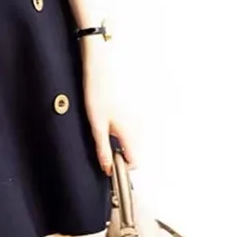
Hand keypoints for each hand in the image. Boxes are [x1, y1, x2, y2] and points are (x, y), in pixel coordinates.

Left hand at [81, 39, 136, 176]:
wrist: (101, 67)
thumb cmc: (97, 93)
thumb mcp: (96, 125)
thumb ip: (103, 149)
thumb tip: (108, 169)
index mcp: (131, 132)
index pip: (135, 162)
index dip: (121, 165)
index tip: (108, 160)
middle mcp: (139, 126)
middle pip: (136, 151)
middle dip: (121, 152)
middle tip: (102, 142)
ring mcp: (138, 116)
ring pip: (134, 139)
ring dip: (121, 140)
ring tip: (103, 127)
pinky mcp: (134, 109)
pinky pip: (132, 127)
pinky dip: (122, 129)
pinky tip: (108, 116)